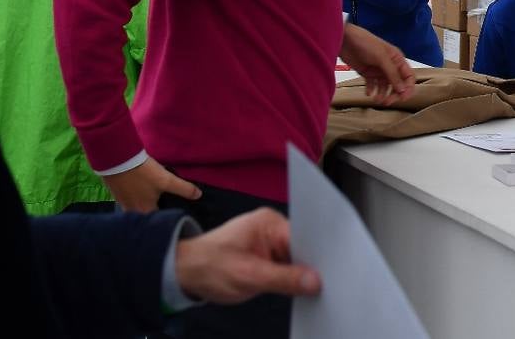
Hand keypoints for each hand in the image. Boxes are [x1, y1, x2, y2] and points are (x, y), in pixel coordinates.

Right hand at [104, 156, 200, 212]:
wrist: (117, 160)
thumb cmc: (143, 173)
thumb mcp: (166, 180)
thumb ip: (184, 189)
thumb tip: (199, 196)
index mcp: (145, 212)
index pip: (158, 222)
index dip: (167, 220)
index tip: (175, 218)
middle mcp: (132, 213)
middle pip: (146, 217)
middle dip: (155, 215)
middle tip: (167, 210)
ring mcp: (122, 204)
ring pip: (137, 211)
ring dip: (145, 208)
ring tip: (155, 202)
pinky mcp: (117, 195)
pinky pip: (129, 202)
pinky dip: (136, 201)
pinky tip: (142, 194)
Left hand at [176, 208, 320, 304]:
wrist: (180, 274)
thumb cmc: (210, 268)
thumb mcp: (248, 276)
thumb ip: (283, 279)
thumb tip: (317, 282)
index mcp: (269, 222)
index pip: (303, 236)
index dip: (319, 254)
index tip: (334, 272)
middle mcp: (272, 228)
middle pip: (302, 248)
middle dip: (311, 266)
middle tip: (328, 286)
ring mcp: (268, 243)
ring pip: (295, 259)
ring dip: (300, 275)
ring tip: (317, 290)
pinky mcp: (264, 257)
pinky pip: (285, 267)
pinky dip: (290, 279)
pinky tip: (300, 291)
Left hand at [340, 22, 414, 102]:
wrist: (345, 40)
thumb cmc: (366, 44)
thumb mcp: (381, 57)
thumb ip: (392, 74)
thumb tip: (403, 90)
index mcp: (397, 59)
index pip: (408, 76)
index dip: (408, 88)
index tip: (402, 98)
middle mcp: (390, 66)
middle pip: (397, 84)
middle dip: (394, 94)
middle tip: (387, 102)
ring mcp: (378, 70)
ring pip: (385, 86)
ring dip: (382, 94)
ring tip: (376, 100)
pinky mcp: (367, 73)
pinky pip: (372, 85)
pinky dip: (372, 90)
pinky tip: (368, 93)